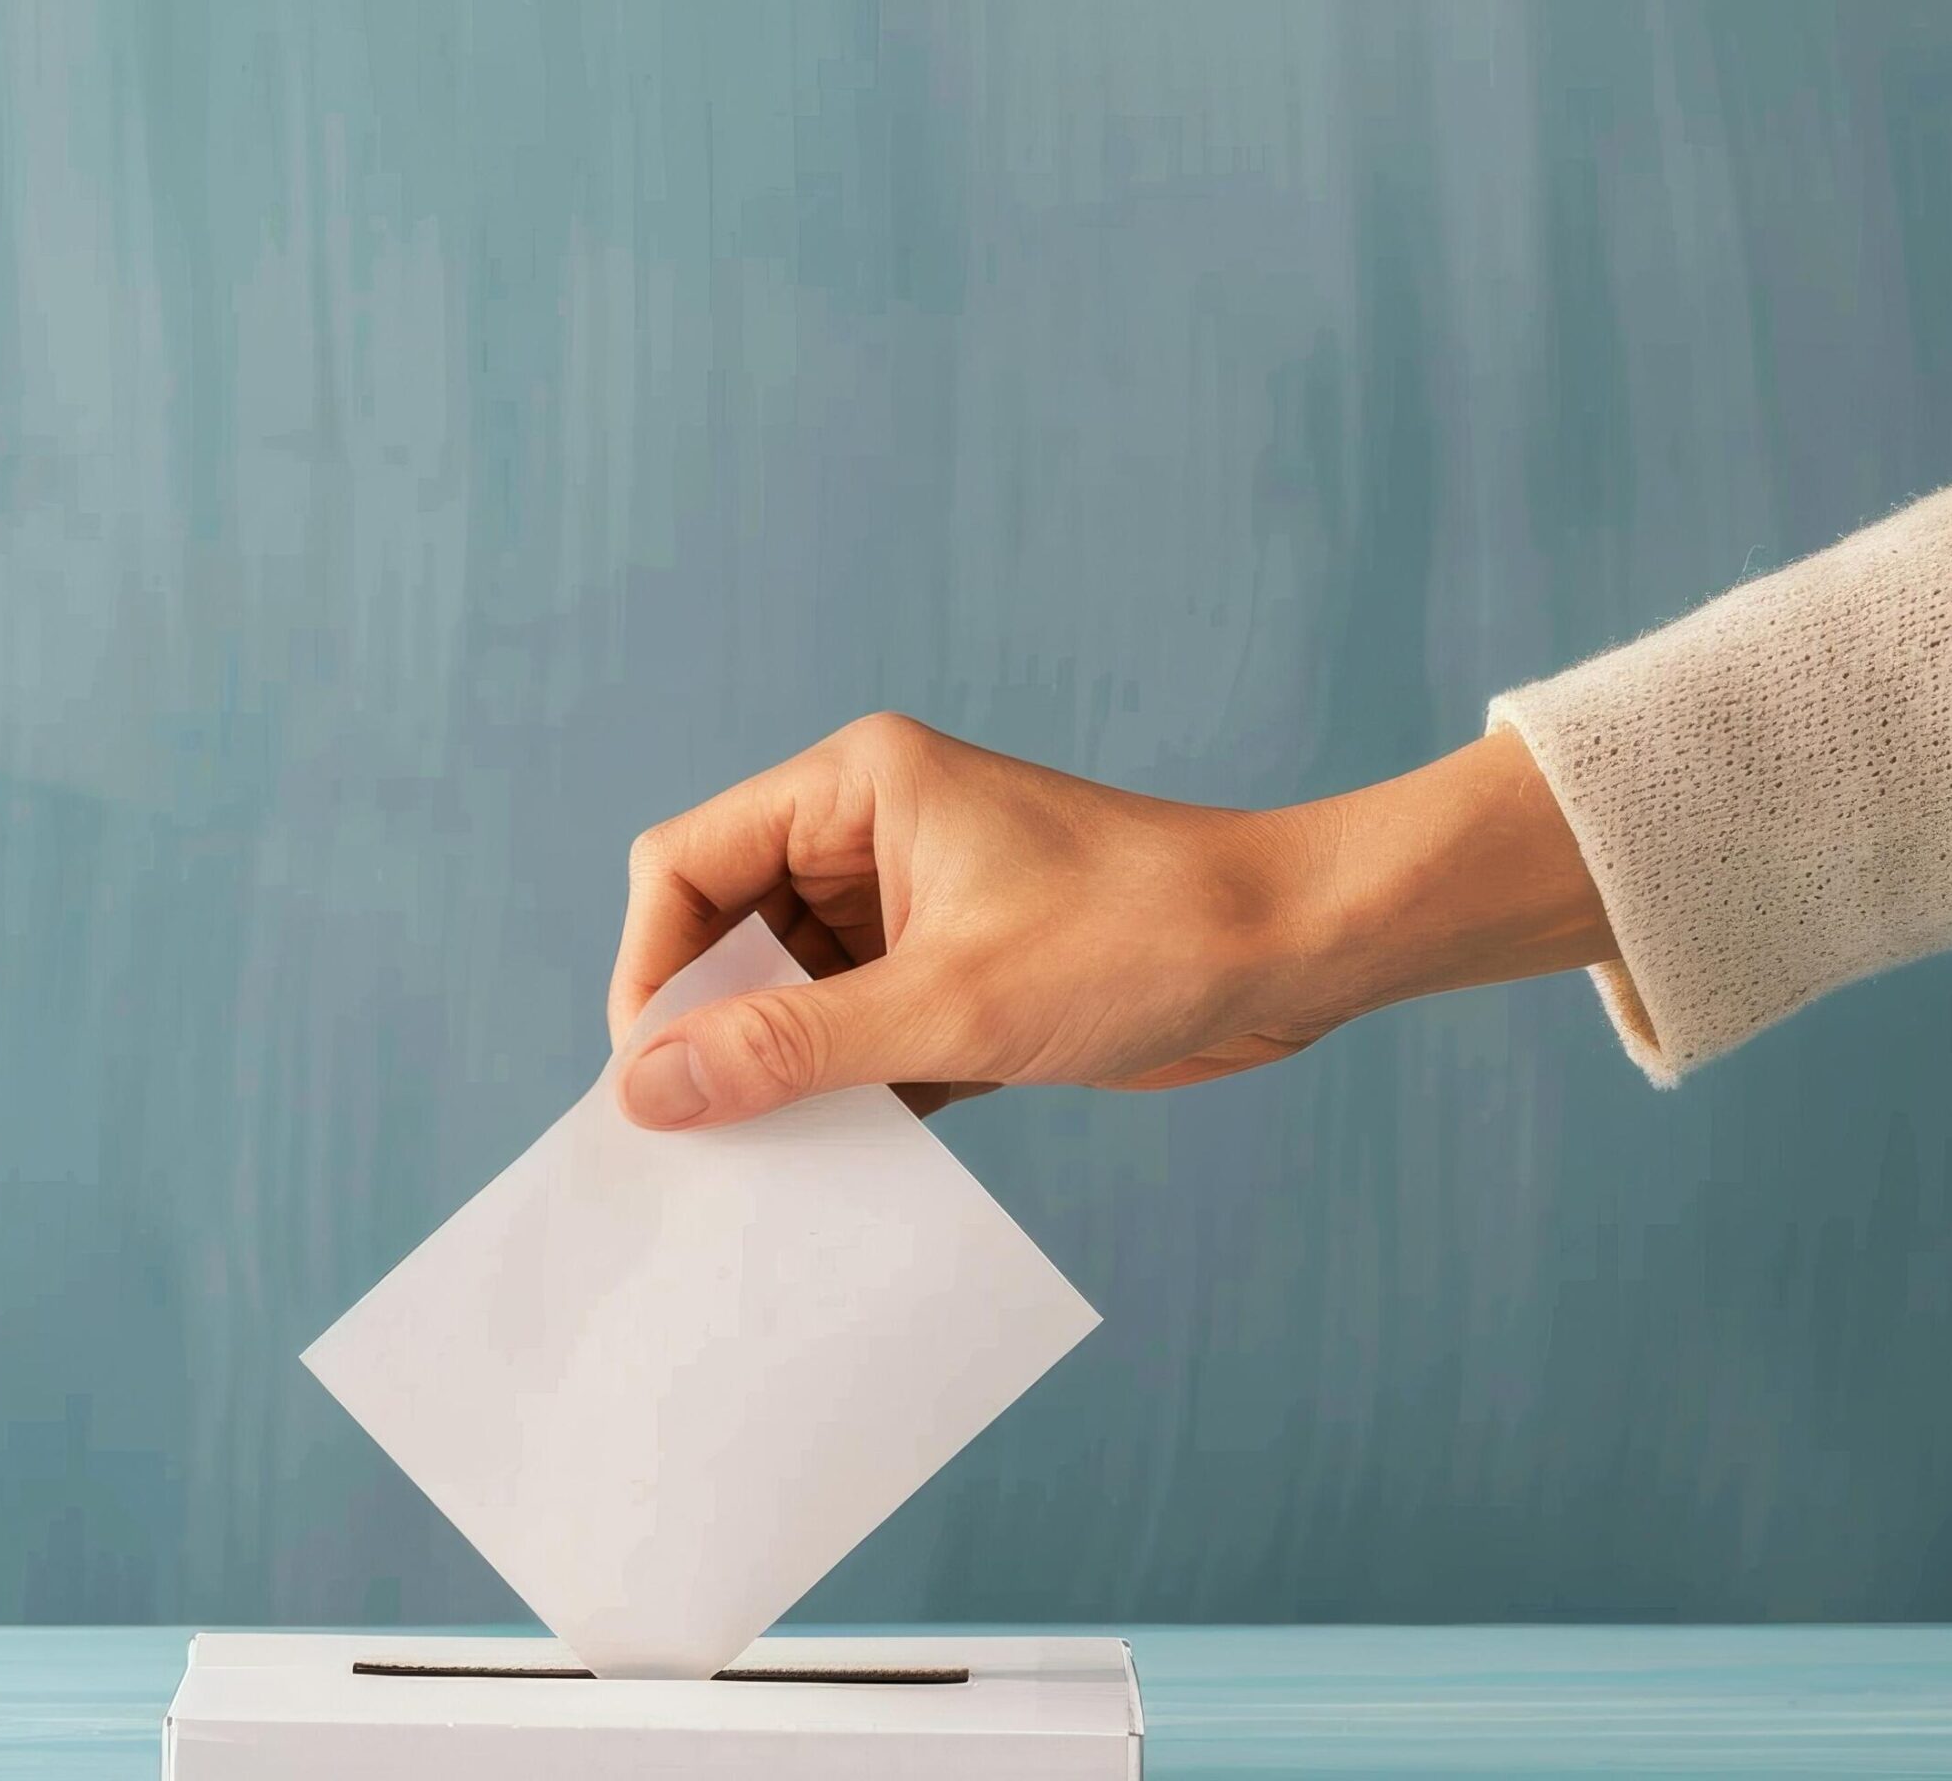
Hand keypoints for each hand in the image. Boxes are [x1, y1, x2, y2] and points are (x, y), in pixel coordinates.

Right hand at [607, 715, 1617, 1130]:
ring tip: (769, 1162)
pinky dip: (842, 1095)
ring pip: (787, 995)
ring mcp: (912, 907)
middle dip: (708, 1031)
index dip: (651, 972)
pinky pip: (855, 1036)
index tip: (652, 1079)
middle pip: (724, 934)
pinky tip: (841, 1163)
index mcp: (852, 788)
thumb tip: (645, 1093)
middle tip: (697, 1137)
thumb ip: (788, 1046)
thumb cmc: (1144, 938)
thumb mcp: (949, 1005)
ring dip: (777, 1074)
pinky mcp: (956, 974)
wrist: (1306, 952)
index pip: (684, 866)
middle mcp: (867, 836)